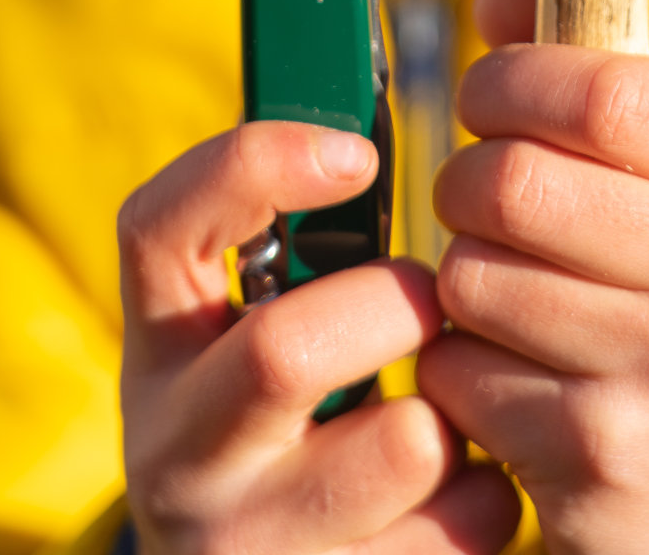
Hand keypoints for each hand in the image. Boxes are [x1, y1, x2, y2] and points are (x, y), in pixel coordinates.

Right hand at [118, 121, 519, 554]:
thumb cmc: (296, 420)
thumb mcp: (259, 330)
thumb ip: (303, 250)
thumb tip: (369, 134)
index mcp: (160, 351)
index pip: (157, 226)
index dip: (255, 165)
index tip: (357, 154)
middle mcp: (180, 453)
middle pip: (286, 350)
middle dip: (397, 302)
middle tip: (434, 297)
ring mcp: (250, 544)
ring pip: (404, 441)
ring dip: (458, 402)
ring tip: (449, 401)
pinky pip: (465, 517)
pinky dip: (490, 487)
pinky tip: (460, 485)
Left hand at [418, 0, 648, 554]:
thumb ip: (593, 76)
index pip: (608, 92)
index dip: (515, 78)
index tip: (488, 95)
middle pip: (518, 181)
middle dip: (464, 178)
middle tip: (476, 192)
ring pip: (473, 272)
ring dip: (458, 272)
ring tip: (504, 285)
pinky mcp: (602, 452)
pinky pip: (458, 367)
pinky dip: (455, 361)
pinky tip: (508, 369)